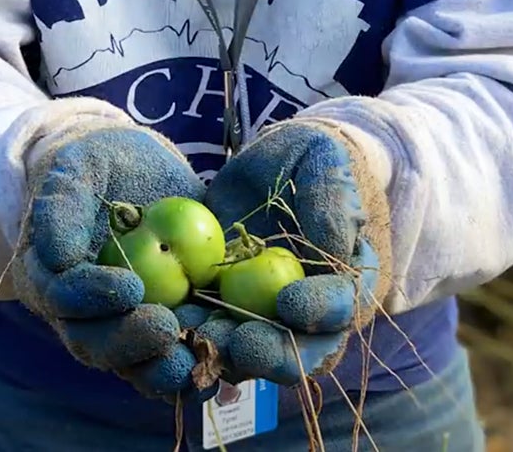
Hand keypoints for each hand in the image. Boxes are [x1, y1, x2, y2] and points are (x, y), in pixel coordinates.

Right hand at [9, 119, 207, 399]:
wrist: (132, 172)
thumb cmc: (98, 163)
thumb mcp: (78, 166)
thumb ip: (63, 205)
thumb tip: (57, 257)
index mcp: (47, 275)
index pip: (61, 297)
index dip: (91, 296)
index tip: (130, 287)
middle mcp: (79, 313)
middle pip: (94, 342)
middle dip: (128, 342)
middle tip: (166, 330)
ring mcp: (120, 324)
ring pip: (132, 361)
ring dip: (161, 369)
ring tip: (193, 363)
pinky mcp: (160, 325)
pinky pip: (172, 355)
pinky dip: (195, 361)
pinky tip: (222, 359)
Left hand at [201, 121, 391, 385]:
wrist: (258, 166)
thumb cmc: (301, 159)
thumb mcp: (321, 159)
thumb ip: (332, 198)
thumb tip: (336, 247)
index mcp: (344, 279)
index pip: (342, 305)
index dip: (321, 310)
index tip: (290, 302)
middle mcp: (309, 312)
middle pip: (299, 350)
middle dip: (271, 353)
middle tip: (241, 342)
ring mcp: (262, 317)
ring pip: (251, 353)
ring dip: (225, 354)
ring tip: (200, 338)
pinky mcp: (221, 312)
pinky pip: (207, 335)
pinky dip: (188, 338)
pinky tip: (168, 326)